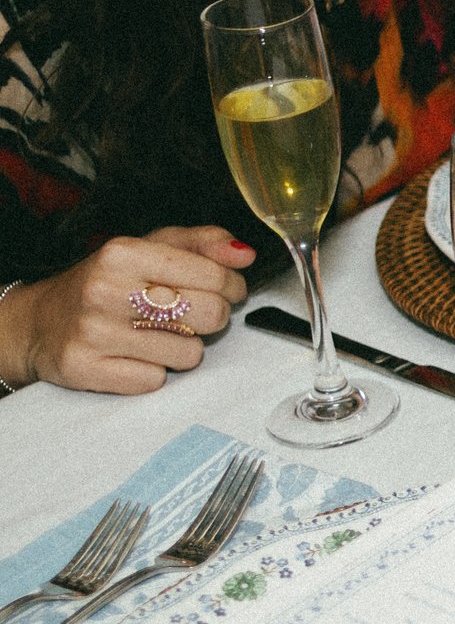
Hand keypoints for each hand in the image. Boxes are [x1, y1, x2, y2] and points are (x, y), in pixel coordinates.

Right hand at [0, 227, 252, 393]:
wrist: (40, 321)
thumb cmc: (107, 281)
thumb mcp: (151, 247)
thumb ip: (203, 243)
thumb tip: (245, 255)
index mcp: (124, 253)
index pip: (215, 275)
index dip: (232, 286)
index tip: (227, 289)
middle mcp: (105, 291)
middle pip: (210, 315)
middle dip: (213, 317)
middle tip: (194, 314)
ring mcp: (93, 333)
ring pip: (189, 354)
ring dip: (184, 347)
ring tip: (158, 334)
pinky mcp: (86, 369)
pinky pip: (156, 380)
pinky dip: (154, 371)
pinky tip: (135, 355)